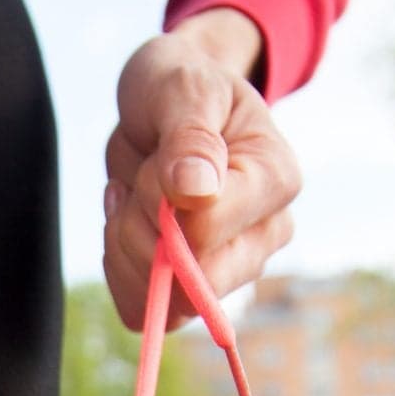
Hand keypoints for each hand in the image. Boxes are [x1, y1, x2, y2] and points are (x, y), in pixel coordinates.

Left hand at [103, 11, 301, 330]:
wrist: (167, 102)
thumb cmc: (180, 86)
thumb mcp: (183, 88)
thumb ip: (191, 135)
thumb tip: (197, 192)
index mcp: (276, 180)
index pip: (207, 230)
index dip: (160, 202)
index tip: (156, 161)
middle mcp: (266, 234)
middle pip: (189, 281)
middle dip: (140, 230)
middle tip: (139, 180)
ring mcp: (232, 268)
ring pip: (163, 302)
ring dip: (125, 245)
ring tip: (134, 194)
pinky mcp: (193, 289)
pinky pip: (141, 309)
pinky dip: (118, 267)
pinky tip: (127, 220)